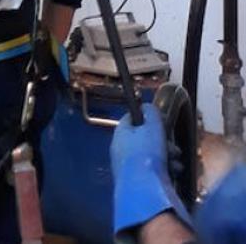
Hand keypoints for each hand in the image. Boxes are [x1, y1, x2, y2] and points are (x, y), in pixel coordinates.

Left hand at [110, 103, 192, 237]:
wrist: (145, 190)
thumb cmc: (146, 156)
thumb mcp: (151, 129)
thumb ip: (151, 115)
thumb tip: (147, 106)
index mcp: (120, 135)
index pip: (130, 119)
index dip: (145, 117)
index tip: (160, 119)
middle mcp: (122, 150)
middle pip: (144, 138)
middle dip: (163, 141)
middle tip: (172, 146)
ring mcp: (130, 166)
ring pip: (153, 154)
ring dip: (168, 156)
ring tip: (176, 160)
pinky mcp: (140, 180)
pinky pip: (155, 169)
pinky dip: (167, 168)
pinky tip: (174, 171)